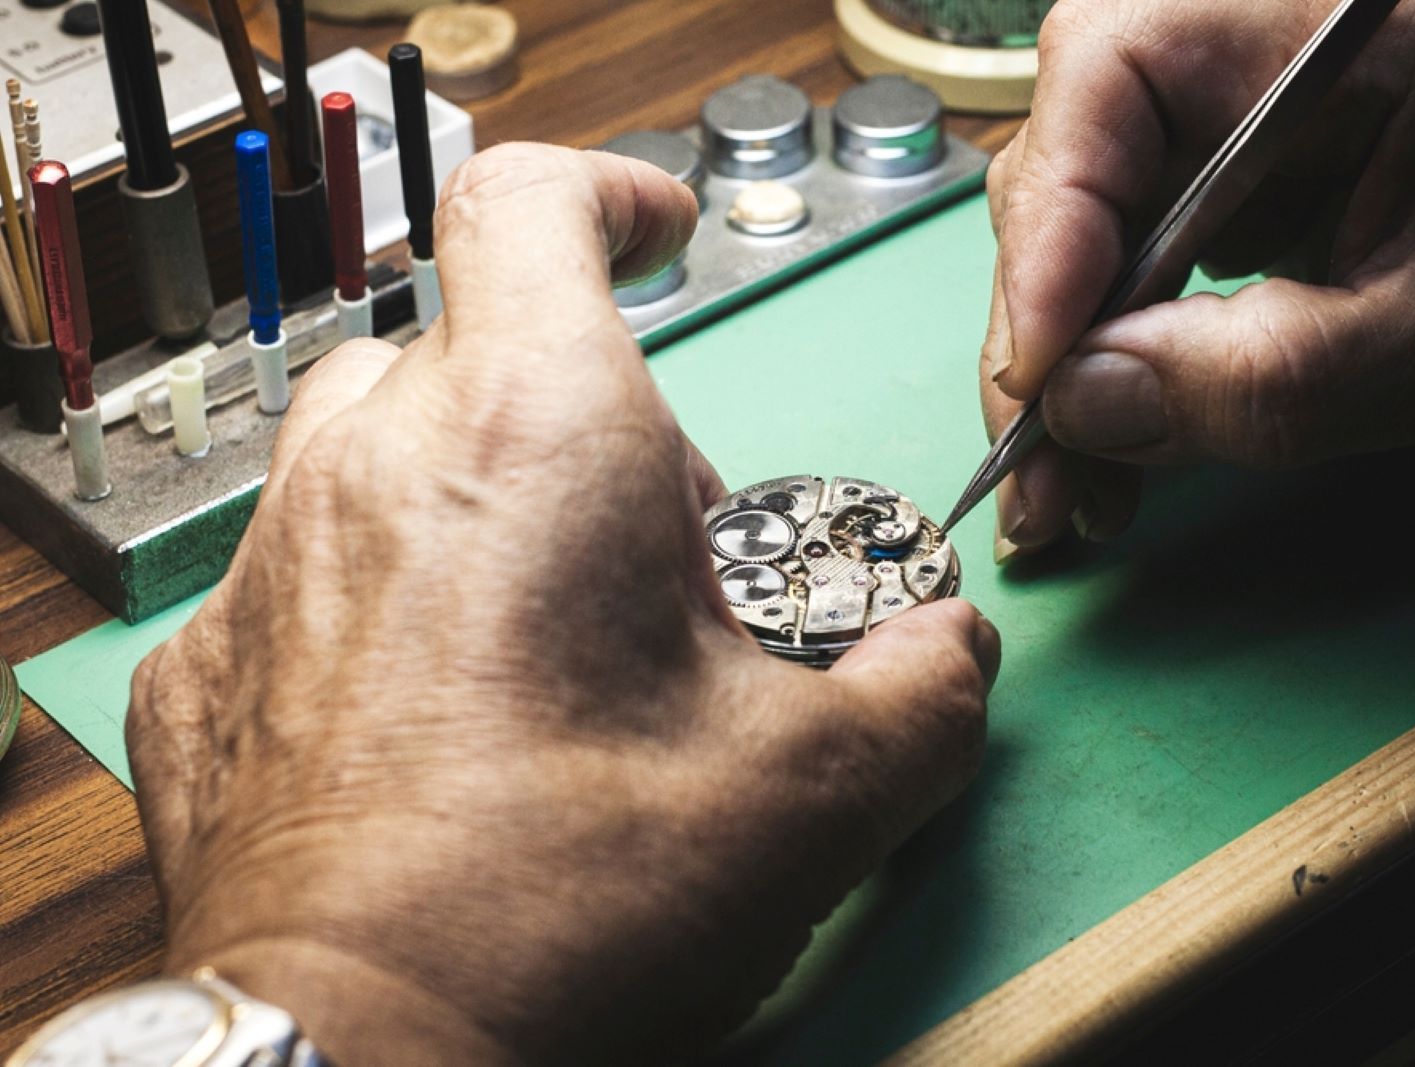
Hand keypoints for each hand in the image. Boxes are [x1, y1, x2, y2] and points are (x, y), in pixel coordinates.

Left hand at [126, 144, 999, 1065]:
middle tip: (654, 558)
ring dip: (475, 501)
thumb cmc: (567, 907)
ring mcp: (271, 567)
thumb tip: (946, 653)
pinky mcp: (212, 671)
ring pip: (382, 454)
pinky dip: (381, 607)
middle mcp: (375, 467)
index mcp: (533, 434)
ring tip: (548, 633)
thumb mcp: (817, 791)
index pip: (534, 204)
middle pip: (479, 352)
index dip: (610, 196)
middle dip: (580, 422)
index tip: (656, 235)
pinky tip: (442, 718)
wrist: (369, 1053)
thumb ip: (922, 688)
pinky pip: (306, 577)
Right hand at [984, 0, 1414, 553]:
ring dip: (1062, 366)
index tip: (1042, 368)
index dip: (1055, 217)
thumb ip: (1256, 378)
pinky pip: (1129, 269)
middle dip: (1041, 321)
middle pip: (1078, 156)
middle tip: (1035, 466)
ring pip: (1085, 228)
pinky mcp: (1235, 195)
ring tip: (1066, 492)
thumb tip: (1076, 404)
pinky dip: (1107, 367)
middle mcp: (1264, 49)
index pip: (1118, 64)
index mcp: (1338, 20)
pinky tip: (1106, 453)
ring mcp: (1242, 124)